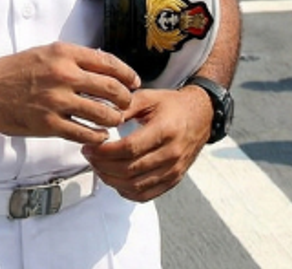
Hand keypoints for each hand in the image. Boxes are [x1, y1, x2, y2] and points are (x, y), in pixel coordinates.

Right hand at [0, 43, 139, 145]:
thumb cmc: (16, 69)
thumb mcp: (47, 52)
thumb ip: (75, 58)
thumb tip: (103, 65)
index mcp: (66, 53)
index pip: (109, 62)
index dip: (127, 74)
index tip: (134, 82)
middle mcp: (64, 74)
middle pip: (111, 88)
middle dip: (126, 98)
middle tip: (128, 104)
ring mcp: (57, 100)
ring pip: (101, 112)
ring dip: (114, 119)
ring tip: (116, 121)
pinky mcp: (48, 124)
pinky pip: (83, 133)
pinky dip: (96, 136)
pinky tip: (100, 136)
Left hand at [82, 85, 213, 201]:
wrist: (202, 115)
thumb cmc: (174, 105)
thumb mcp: (150, 97)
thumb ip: (125, 106)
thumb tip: (101, 117)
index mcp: (166, 130)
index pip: (130, 148)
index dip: (105, 152)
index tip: (90, 147)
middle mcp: (172, 153)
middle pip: (130, 170)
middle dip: (103, 166)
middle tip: (89, 156)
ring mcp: (174, 170)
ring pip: (135, 186)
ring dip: (111, 180)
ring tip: (98, 167)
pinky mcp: (174, 180)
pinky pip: (145, 195)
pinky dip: (126, 192)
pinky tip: (115, 180)